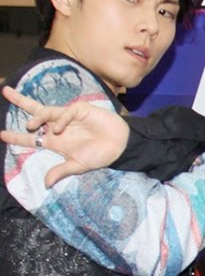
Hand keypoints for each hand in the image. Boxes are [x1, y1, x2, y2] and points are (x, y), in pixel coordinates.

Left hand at [1, 85, 127, 185]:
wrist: (121, 146)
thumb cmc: (101, 156)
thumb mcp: (79, 166)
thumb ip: (61, 171)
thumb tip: (46, 183)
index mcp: (54, 142)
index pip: (30, 138)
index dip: (15, 136)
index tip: (1, 135)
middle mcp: (57, 127)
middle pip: (34, 113)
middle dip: (19, 101)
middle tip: (4, 92)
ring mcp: (68, 117)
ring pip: (45, 110)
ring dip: (35, 116)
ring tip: (31, 125)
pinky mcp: (80, 109)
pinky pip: (64, 112)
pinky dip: (59, 119)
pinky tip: (60, 128)